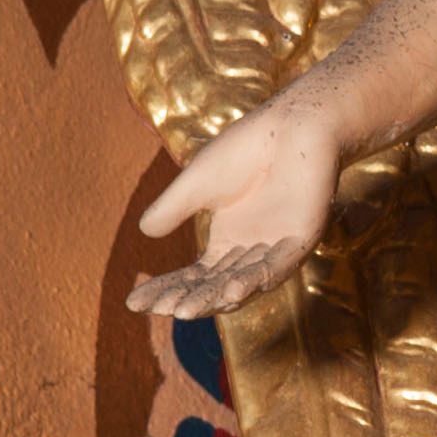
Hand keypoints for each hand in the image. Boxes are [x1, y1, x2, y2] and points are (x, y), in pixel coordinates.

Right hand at [130, 87, 343, 318]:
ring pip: (245, 283)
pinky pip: (279, 266)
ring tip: (187, 310)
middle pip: (215, 286)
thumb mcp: (196, 184)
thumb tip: (144, 232)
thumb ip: (173, 208)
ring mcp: (277, 247)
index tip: (134, 303)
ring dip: (216, 298)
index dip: (166, 290)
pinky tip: (231, 291)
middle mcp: (251, 251)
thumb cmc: (243, 150)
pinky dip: (257, 280)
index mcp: (227, 242)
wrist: (288, 125)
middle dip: (187, 299)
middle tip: (161, 310)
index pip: (193, 276)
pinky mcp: (303, 237)